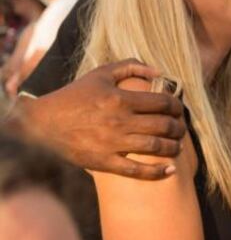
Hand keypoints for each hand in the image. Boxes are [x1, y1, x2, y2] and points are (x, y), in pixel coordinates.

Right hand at [7, 59, 185, 179]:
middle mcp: (120, 122)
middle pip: (164, 126)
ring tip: (178, 146)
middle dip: (179, 128)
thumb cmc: (74, 96)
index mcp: (121, 99)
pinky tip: (170, 171)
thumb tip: (159, 71)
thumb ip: (130, 66)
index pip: (163, 103)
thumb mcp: (100, 74)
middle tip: (181, 129)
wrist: (41, 124)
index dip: (177, 106)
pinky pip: (137, 170)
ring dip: (174, 147)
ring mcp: (112, 143)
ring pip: (156, 147)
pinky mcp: (104, 162)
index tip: (179, 110)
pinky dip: (157, 172)